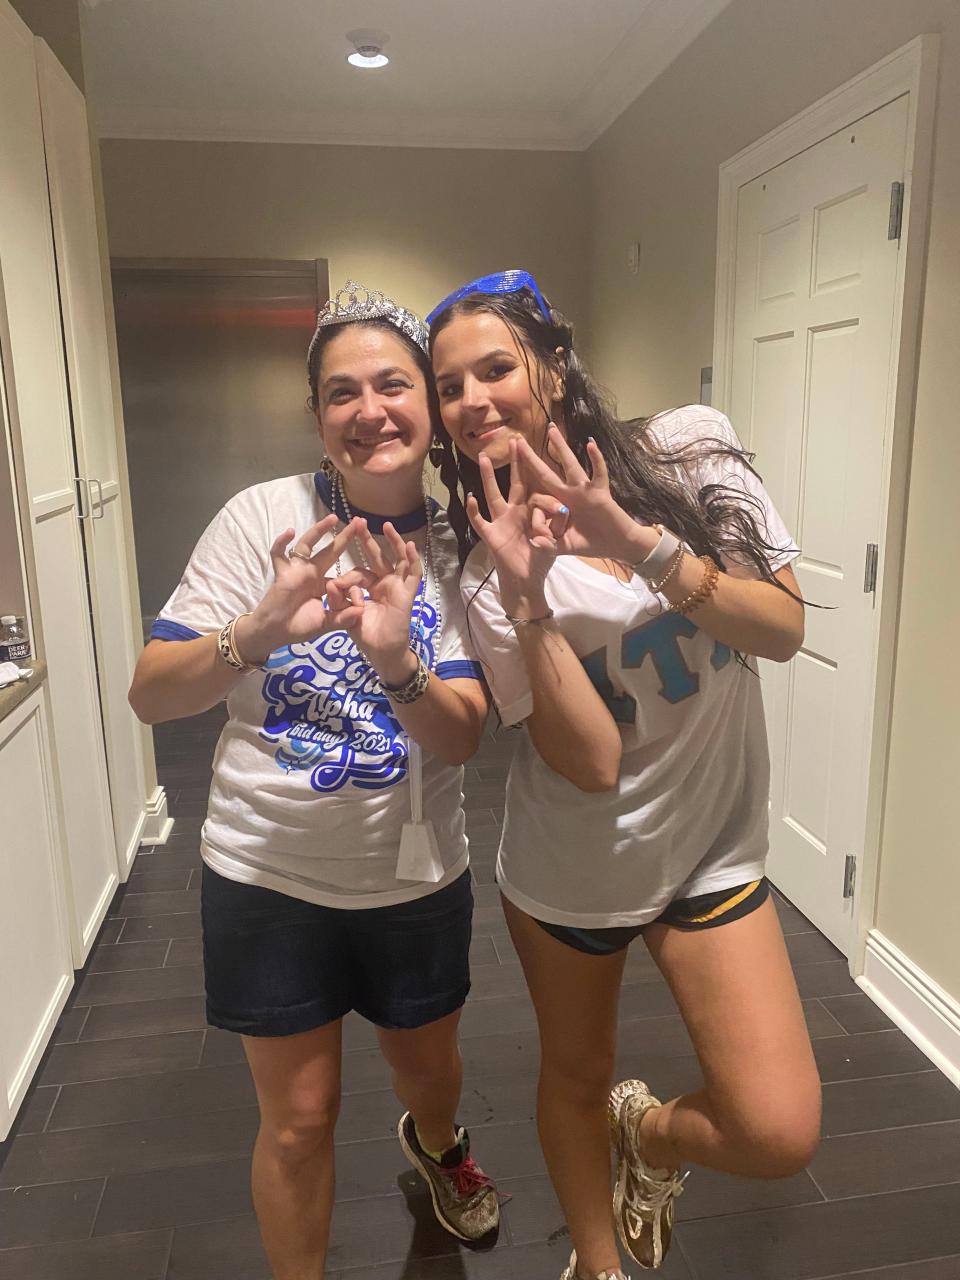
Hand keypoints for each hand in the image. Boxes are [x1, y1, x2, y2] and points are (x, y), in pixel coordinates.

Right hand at [234, 515, 365, 662]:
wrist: (275, 632)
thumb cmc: (300, 627)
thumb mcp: (326, 623)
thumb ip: (342, 618)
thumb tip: (361, 612)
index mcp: (325, 584)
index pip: (342, 572)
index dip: (353, 578)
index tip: (361, 590)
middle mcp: (312, 572)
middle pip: (330, 550)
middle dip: (344, 536)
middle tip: (359, 521)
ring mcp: (297, 570)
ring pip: (307, 545)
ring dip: (319, 530)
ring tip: (332, 518)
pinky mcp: (282, 572)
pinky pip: (279, 554)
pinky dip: (282, 542)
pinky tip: (290, 532)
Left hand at [325, 521, 423, 684]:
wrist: (381, 653)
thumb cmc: (365, 635)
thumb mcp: (346, 615)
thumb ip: (338, 600)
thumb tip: (329, 583)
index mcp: (369, 588)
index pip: (358, 574)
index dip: (346, 578)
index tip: (334, 587)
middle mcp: (384, 584)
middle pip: (377, 558)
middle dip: (368, 540)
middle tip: (359, 521)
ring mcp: (397, 587)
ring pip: (398, 560)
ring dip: (394, 542)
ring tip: (388, 526)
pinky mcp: (408, 593)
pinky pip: (413, 574)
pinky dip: (413, 560)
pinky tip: (411, 546)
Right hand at [465, 439, 556, 616]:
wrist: (526, 581)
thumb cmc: (540, 560)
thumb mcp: (555, 541)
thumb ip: (558, 525)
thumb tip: (563, 509)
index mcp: (532, 512)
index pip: (537, 491)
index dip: (544, 489)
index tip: (552, 485)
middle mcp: (515, 512)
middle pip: (514, 482)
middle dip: (515, 462)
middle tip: (515, 440)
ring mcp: (500, 522)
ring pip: (493, 494)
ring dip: (487, 477)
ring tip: (484, 457)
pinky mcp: (491, 535)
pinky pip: (479, 521)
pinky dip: (474, 511)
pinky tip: (470, 497)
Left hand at [517, 426, 658, 563]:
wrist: (618, 545)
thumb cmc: (592, 543)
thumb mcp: (565, 547)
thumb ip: (549, 545)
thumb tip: (534, 543)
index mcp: (559, 505)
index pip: (538, 492)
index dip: (526, 487)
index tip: (515, 480)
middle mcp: (569, 494)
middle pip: (546, 472)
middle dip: (532, 457)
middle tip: (517, 439)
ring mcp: (585, 491)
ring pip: (570, 465)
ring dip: (560, 447)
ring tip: (551, 429)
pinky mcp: (601, 493)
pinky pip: (599, 473)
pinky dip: (596, 460)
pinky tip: (590, 445)